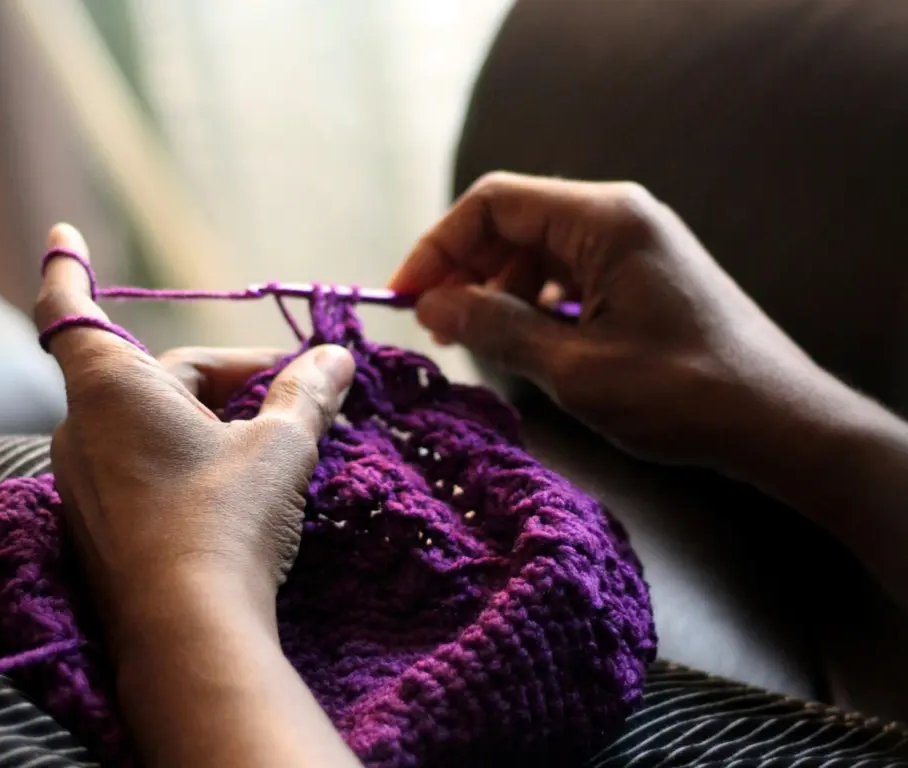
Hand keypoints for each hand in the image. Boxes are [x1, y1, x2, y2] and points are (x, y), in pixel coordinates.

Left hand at [35, 224, 354, 647]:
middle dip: (229, 378)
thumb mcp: (280, 446)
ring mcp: (86, 484)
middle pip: (158, 376)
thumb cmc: (228, 519)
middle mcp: (84, 430)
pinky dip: (191, 458)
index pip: (74, 311)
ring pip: (155, 425)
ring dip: (215, 420)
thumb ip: (307, 394)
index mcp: (114, 390)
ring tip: (280, 441)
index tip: (64, 233)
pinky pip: (145, 467)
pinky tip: (243, 486)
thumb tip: (337, 357)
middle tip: (297, 393)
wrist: (190, 631)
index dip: (69, 269)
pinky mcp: (102, 527)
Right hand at [389, 172, 823, 468]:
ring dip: (497, 290)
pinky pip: (568, 272)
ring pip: (537, 249)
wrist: (777, 421)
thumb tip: (431, 305)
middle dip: (465, 270)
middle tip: (436, 328)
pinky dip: (534, 302)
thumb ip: (496, 328)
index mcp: (603, 219)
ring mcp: (633, 242)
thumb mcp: (575, 367)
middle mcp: (618, 214)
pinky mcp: (641, 273)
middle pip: (513, 221)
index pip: (493, 202)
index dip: (438, 246)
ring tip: (475, 343)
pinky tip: (526, 343)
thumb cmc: (683, 394)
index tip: (405, 296)